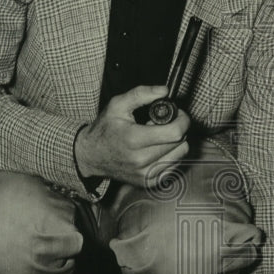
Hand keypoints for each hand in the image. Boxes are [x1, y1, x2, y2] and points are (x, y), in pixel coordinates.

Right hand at [74, 85, 189, 186]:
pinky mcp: (148, 182)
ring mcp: (145, 174)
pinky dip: (171, 155)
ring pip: (180, 155)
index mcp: (134, 139)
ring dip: (175, 143)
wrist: (91, 156)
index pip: (174, 133)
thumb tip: (164, 91)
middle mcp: (140, 160)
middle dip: (178, 129)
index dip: (182, 120)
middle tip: (163, 124)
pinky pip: (174, 167)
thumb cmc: (105, 129)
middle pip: (180, 143)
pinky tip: (158, 149)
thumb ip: (141, 94)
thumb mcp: (118, 105)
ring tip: (158, 137)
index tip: (178, 114)